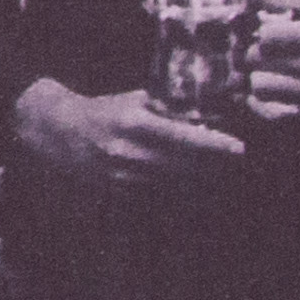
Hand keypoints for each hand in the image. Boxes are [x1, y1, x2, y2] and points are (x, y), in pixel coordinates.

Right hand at [9, 76, 244, 186]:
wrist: (60, 132)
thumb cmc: (104, 110)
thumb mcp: (136, 99)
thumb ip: (169, 108)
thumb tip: (209, 116)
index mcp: (135, 124)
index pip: (186, 138)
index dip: (216, 145)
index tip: (239, 147)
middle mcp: (130, 152)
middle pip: (187, 166)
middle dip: (216, 167)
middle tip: (238, 164)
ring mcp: (124, 176)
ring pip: (177, 186)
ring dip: (204, 185)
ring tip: (224, 178)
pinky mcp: (120, 192)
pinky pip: (160, 200)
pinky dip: (183, 197)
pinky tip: (199, 193)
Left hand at [238, 0, 299, 120]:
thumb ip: (283, 1)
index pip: (268, 36)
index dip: (261, 33)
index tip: (268, 33)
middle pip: (258, 59)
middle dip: (254, 52)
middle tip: (264, 52)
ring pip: (258, 85)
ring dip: (258, 76)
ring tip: (272, 70)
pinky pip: (267, 110)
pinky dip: (263, 100)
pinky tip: (274, 89)